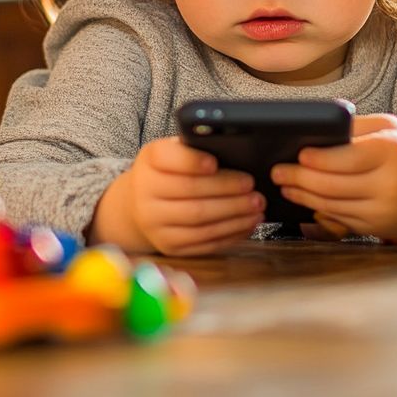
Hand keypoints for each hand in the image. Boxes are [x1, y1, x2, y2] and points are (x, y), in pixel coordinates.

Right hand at [88, 136, 264, 255]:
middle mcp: (146, 193)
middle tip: (252, 186)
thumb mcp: (172, 153)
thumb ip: (193, 150)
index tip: (215, 163)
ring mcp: (156, 224)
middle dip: (226, 189)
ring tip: (256, 207)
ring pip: (200, 220)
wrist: (140, 206)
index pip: (166, 159)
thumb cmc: (166, 174)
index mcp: (149, 162)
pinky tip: (246, 224)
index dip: (191, 161)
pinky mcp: (169, 246)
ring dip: (234, 214)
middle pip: (189, 191)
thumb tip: (233, 153)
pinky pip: (204, 242)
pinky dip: (230, 233)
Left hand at [270, 114, 396, 239]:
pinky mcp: (377, 229)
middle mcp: (388, 185)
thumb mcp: (387, 127)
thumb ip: (353, 127)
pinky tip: (304, 200)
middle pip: (333, 185)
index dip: (318, 159)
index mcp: (390, 153)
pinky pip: (340, 219)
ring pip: (332, 205)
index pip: (347, 158)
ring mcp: (383, 211)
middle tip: (277, 172)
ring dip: (303, 196)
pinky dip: (318, 210)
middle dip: (299, 179)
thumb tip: (314, 132)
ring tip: (285, 186)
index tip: (298, 155)